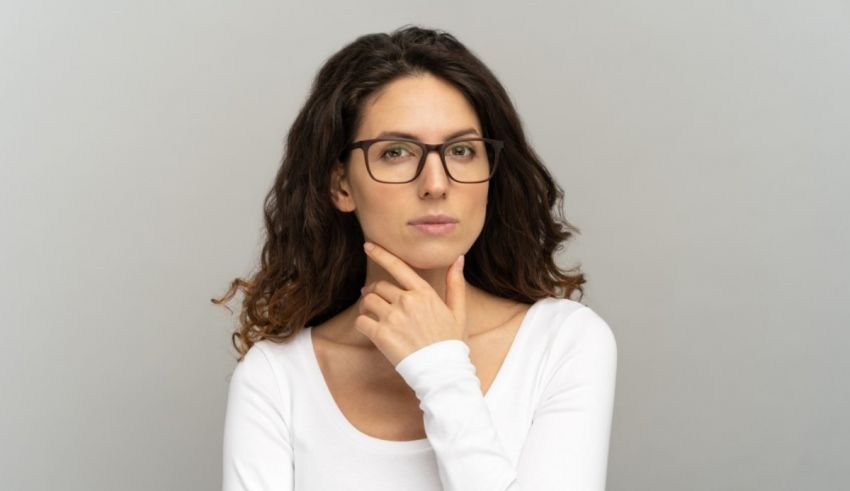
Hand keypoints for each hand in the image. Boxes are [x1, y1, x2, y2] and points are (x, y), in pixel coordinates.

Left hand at [357, 241, 467, 366]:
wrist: (442, 372)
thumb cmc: (451, 343)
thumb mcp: (458, 311)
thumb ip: (456, 284)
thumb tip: (459, 258)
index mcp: (424, 293)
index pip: (398, 266)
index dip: (381, 254)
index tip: (368, 245)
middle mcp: (407, 301)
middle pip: (379, 287)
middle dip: (373, 292)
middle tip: (373, 299)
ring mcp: (393, 317)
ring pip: (367, 302)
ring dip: (366, 308)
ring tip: (371, 316)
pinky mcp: (381, 335)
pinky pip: (361, 321)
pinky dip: (362, 324)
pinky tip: (369, 330)